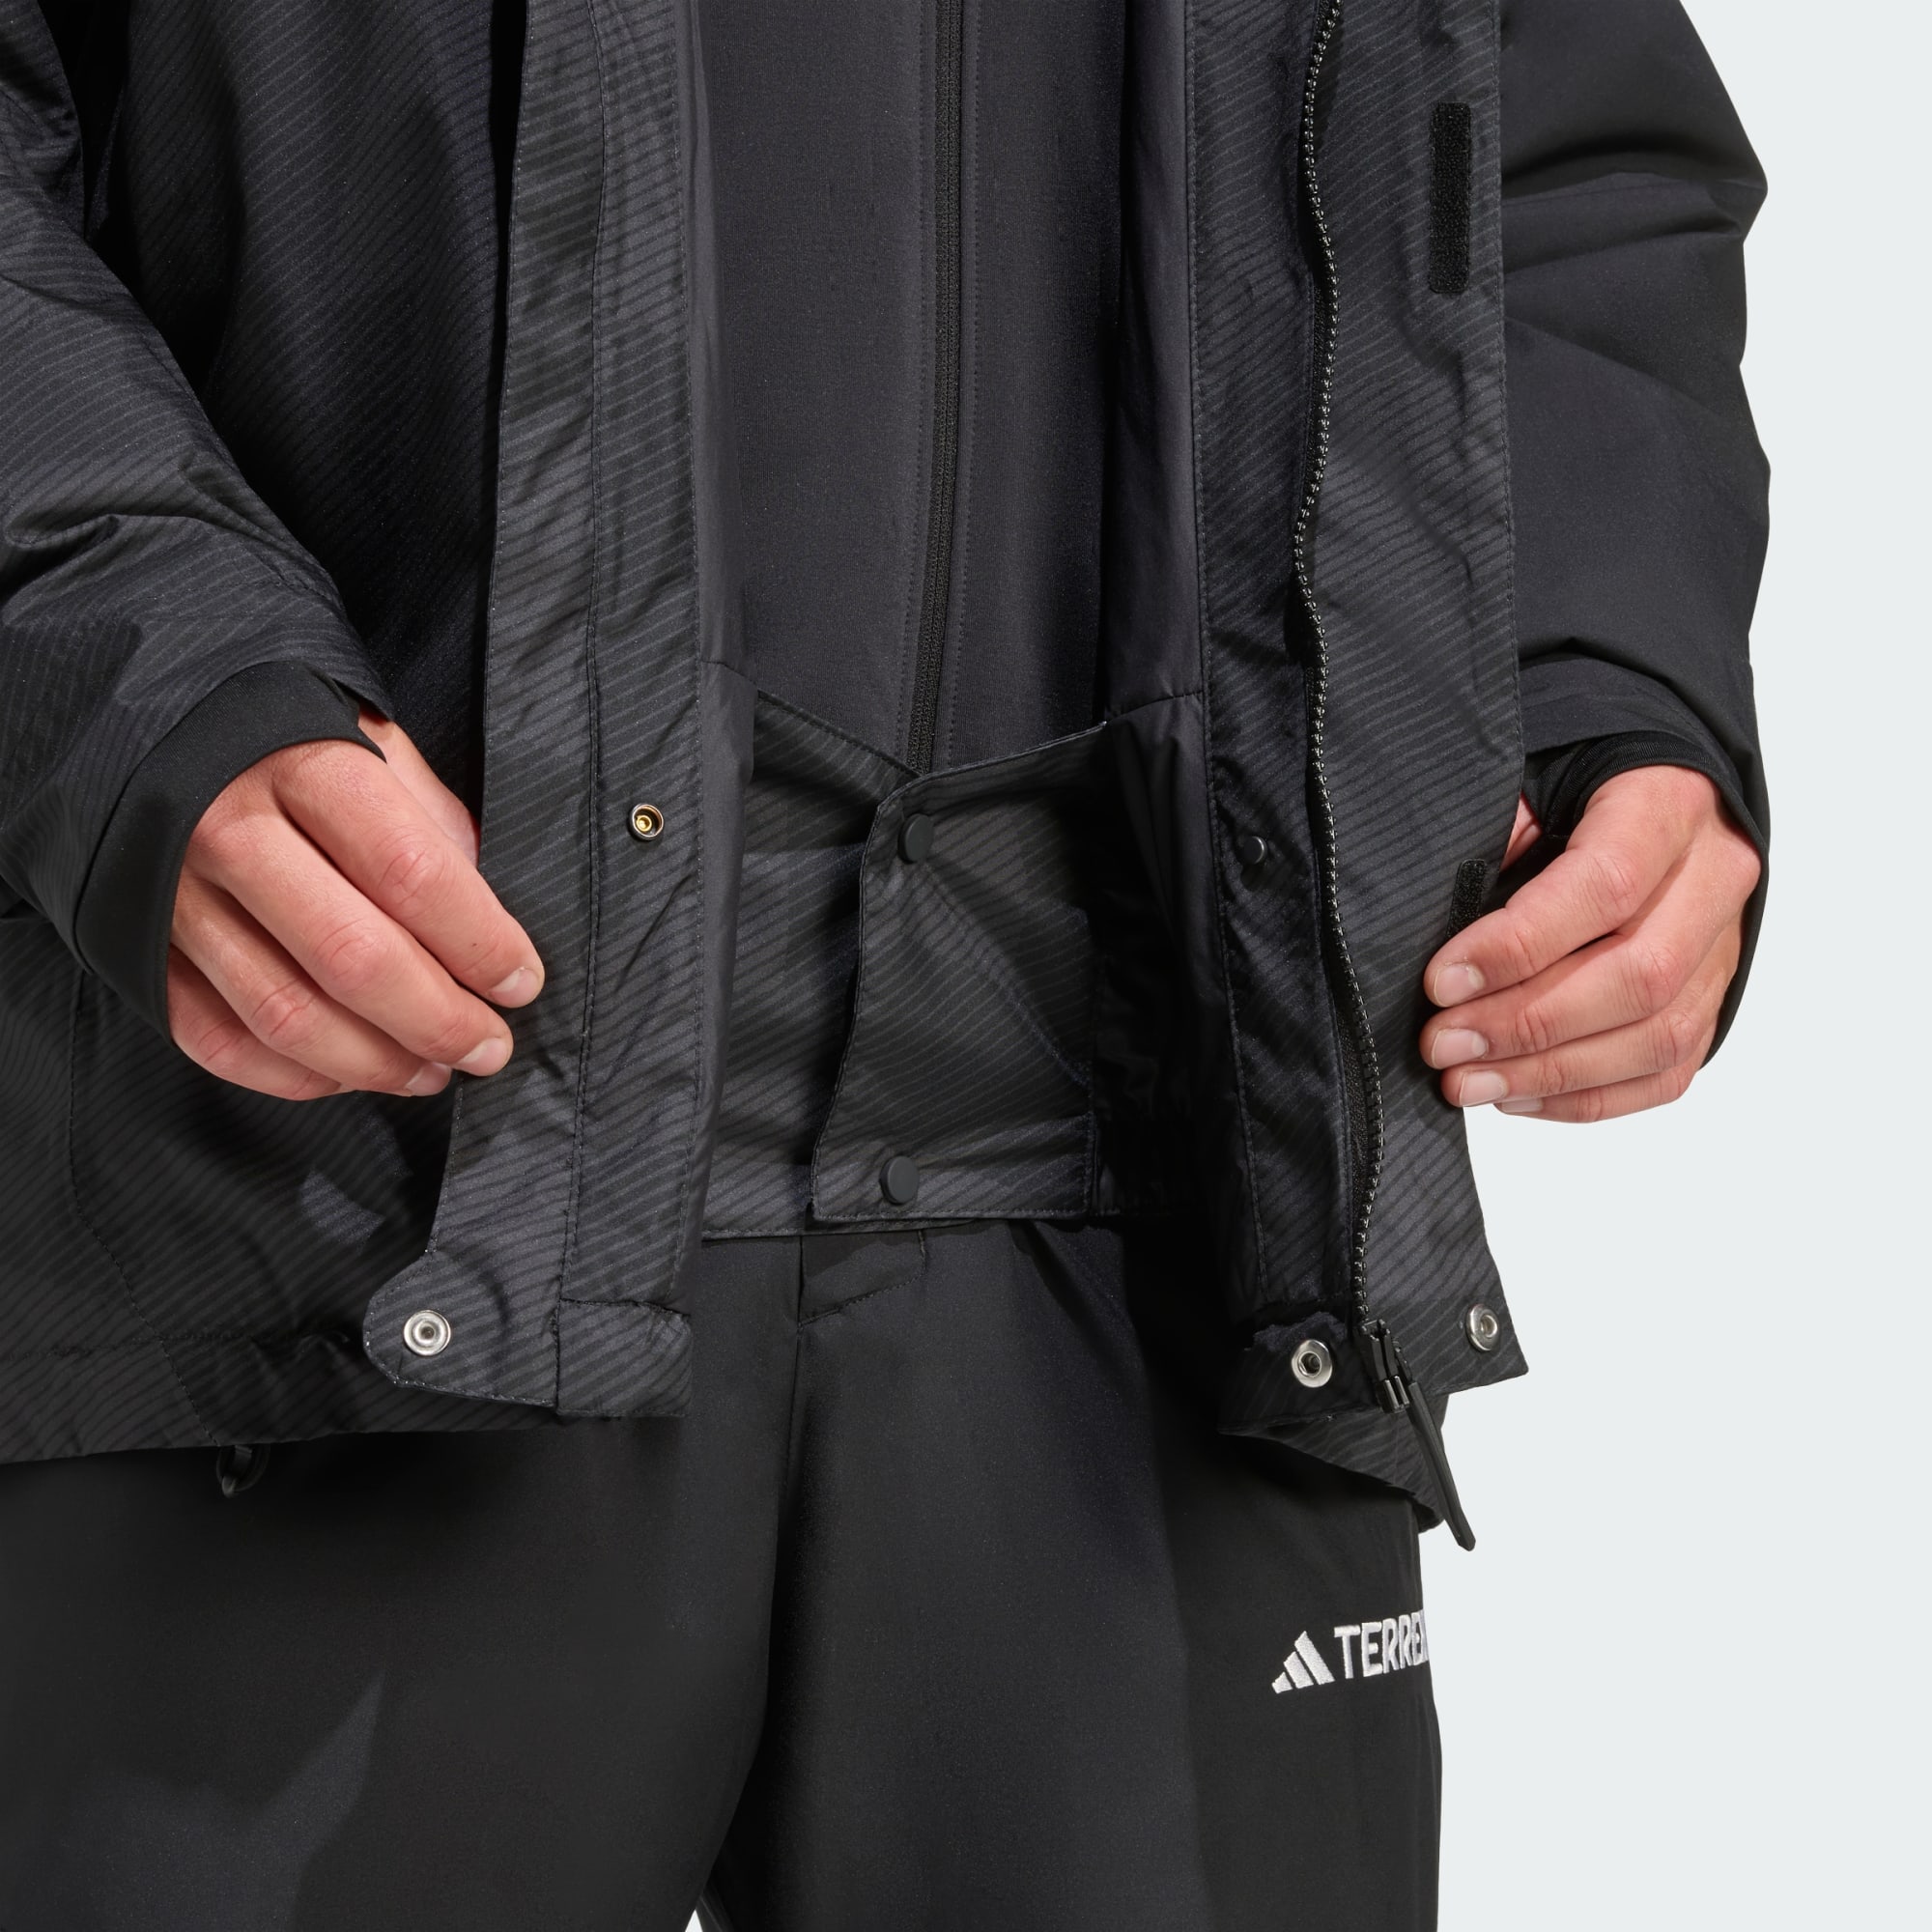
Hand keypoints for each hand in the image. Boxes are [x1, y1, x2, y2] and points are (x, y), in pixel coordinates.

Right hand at [167, 711, 542, 1100]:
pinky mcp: (137, 948)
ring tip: (433, 1072)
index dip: (480, 942)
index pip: (412, 872)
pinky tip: (351, 1074)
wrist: (145, 724)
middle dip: (438, 1021)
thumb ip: (432, 822)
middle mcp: (228, 830)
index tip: (521, 981)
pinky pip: (217, 1039)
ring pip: (286, 1014)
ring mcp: (172, 895)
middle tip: (488, 1048)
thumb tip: (486, 919)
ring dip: (375, 1063)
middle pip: (352, 957)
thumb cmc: (287, 736)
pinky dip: (294, 1075)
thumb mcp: (374, 739)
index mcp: (305, 764)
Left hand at [1419, 766, 1758, 1122]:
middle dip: (1527, 1024)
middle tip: (1444, 1045)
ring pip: (1658, 1034)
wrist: (1653, 784)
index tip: (1441, 981)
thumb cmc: (1574, 780)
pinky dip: (1589, 1098)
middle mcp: (1713, 876)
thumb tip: (1449, 918)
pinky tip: (1518, 1097)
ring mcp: (1724, 945)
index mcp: (1666, 805)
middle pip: (1639, 975)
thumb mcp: (1528, 774)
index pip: (1605, 886)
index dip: (1518, 945)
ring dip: (1551, 1074)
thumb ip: (1499, 829)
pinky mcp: (1715, 996)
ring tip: (1467, 1083)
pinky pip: (1668, 1069)